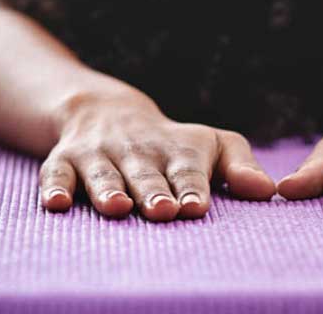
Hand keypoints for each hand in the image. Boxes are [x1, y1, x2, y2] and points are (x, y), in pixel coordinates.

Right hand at [39, 91, 275, 220]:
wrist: (107, 112)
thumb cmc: (173, 143)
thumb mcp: (212, 145)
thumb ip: (240, 167)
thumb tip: (268, 191)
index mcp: (177, 149)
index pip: (186, 169)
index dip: (191, 187)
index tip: (196, 207)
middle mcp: (137, 150)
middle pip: (145, 172)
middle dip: (152, 191)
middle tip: (162, 210)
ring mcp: (99, 155)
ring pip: (103, 173)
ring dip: (108, 189)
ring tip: (117, 208)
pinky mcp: (64, 161)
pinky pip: (56, 174)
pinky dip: (54, 187)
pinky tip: (57, 204)